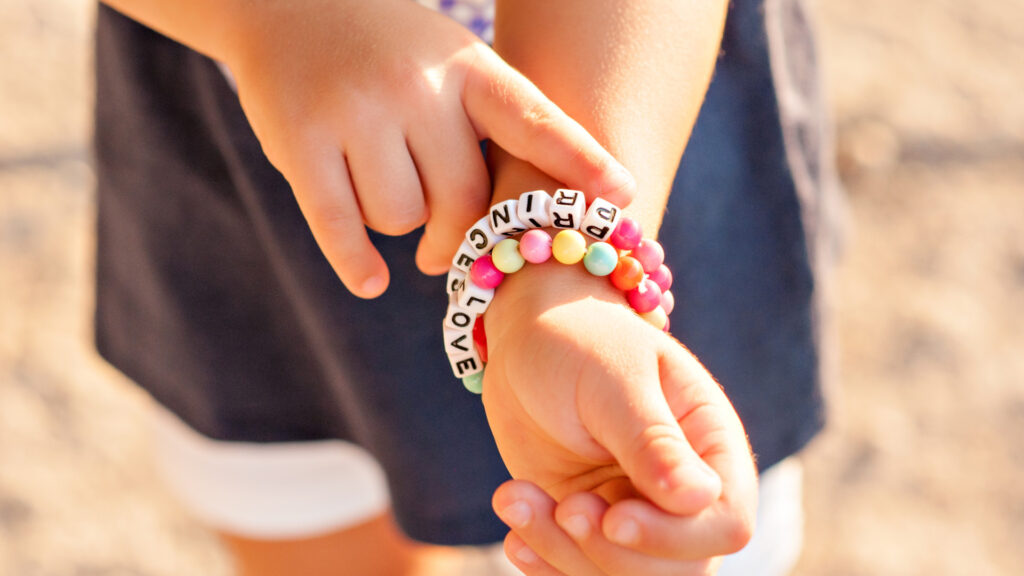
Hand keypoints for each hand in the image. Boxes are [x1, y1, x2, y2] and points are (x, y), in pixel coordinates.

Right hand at [220, 0, 634, 297]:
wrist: (287, 5)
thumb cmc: (391, 52)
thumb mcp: (453, 63)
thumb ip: (492, 127)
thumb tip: (522, 228)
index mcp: (467, 67)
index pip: (534, 119)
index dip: (580, 160)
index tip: (623, 194)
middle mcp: (416, 86)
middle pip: (462, 201)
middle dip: (456, 234)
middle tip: (443, 246)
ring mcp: (356, 112)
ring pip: (401, 219)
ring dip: (399, 225)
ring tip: (387, 194)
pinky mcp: (301, 143)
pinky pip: (340, 227)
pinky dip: (357, 264)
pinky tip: (370, 281)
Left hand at [482, 264, 757, 574]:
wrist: (527, 338)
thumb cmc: (579, 340)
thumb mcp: (614, 381)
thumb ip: (653, 441)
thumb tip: (701, 499)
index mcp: (710, 444)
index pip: (726, 523)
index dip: (674, 537)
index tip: (613, 517)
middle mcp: (681, 490)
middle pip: (678, 568)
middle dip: (612, 553)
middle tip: (566, 506)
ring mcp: (635, 512)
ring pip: (622, 575)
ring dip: (564, 553)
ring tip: (515, 497)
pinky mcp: (588, 525)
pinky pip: (578, 572)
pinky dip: (544, 565)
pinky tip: (514, 535)